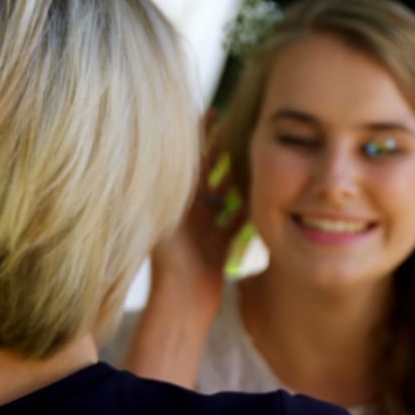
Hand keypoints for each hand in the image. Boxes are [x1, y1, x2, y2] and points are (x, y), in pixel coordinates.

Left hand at [148, 109, 247, 320]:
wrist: (181, 304)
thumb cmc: (169, 267)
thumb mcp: (160, 222)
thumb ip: (162, 192)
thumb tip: (146, 154)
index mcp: (172, 201)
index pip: (184, 159)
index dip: (197, 134)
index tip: (212, 110)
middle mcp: (187, 211)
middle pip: (206, 171)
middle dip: (221, 146)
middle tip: (239, 121)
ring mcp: (204, 226)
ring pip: (225, 192)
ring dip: (239, 172)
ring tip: (256, 149)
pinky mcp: (219, 243)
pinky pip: (238, 218)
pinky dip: (251, 204)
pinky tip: (267, 188)